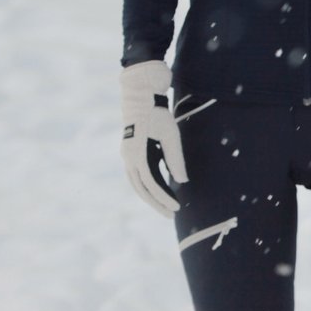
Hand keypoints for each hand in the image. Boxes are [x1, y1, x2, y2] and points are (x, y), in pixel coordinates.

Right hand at [120, 60, 187, 215]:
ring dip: (151, 196)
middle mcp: (128, 158)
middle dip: (156, 203)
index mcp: (137, 154)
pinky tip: (162, 189)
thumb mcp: (170, 135)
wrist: (140, 95)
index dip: (164, 198)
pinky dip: (148, 185)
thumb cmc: (157, 113)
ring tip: (166, 206)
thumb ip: (175, 159)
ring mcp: (127, 156)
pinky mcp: (130, 152)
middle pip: (141, 189)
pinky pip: (138, 175)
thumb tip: (183, 181)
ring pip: (137, 184)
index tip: (176, 208)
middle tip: (171, 215)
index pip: (151, 184)